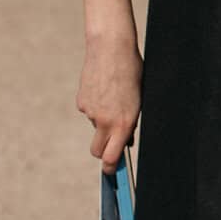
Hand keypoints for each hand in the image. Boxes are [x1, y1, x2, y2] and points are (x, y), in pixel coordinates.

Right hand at [77, 35, 142, 171]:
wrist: (111, 48)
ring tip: (113, 97)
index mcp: (124, 122)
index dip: (111, 168)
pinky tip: (103, 88)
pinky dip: (95, 105)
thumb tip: (126, 140)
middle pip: (97, 150)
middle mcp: (105, 121)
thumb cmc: (131, 71)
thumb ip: (130, 122)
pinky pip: (89, 110)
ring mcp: (91, 111)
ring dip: (102, 120)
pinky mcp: (81, 101)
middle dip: (103, 152)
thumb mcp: (138, 99)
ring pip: (95, 126)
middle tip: (110, 145)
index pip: (112, 157)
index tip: (112, 171)